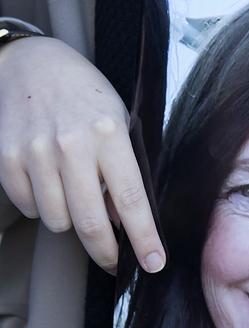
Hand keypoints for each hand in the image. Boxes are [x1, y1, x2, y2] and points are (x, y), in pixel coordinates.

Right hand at [0, 36, 165, 274]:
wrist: (32, 64)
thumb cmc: (84, 92)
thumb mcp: (117, 118)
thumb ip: (122, 166)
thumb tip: (124, 220)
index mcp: (108, 132)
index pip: (131, 198)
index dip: (144, 237)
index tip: (154, 262)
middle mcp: (72, 145)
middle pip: (91, 222)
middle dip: (107, 251)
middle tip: (115, 259)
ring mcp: (36, 153)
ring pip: (57, 221)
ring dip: (70, 220)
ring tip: (75, 194)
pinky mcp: (7, 160)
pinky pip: (29, 208)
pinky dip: (41, 205)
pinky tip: (49, 181)